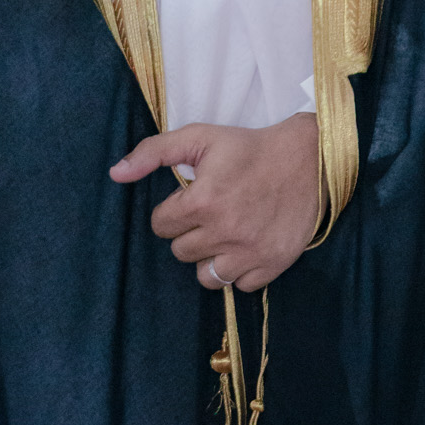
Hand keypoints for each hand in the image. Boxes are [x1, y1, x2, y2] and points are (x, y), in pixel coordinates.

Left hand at [110, 113, 321, 290]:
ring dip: (209, 257)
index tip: (192, 199)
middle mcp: (224, 232)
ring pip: (205, 277)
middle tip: (211, 213)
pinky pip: (238, 286)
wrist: (309, 160)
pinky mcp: (272, 265)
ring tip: (224, 234)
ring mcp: (249, 253)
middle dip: (190, 233)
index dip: (173, 211)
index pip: (161, 226)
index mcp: (203, 202)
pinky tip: (245, 246)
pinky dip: (238, 270)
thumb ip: (154, 152)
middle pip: (180, 252)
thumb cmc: (249, 148)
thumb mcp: (200, 137)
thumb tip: (115, 174)